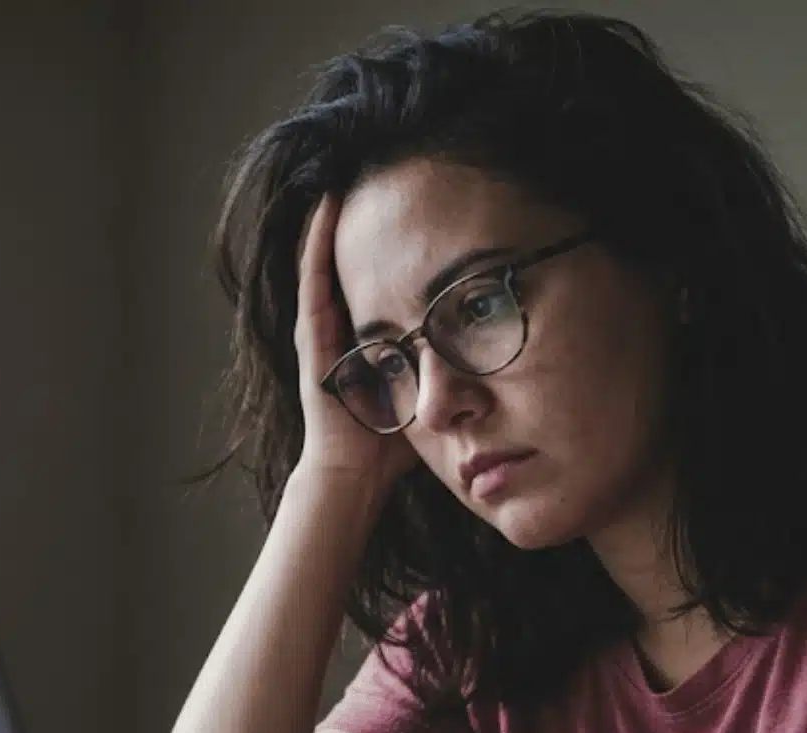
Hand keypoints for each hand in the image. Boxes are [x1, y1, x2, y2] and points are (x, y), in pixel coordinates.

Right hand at [293, 193, 417, 494]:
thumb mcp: (426, 393)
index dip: (381, 253)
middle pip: (343, 268)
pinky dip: (316, 247)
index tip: (399, 217)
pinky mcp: (314, 340)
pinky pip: (313, 283)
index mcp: (362, 342)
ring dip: (328, 226)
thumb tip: (494, 363)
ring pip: (321, 266)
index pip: (371, 286)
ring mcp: (322, 335)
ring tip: (338, 184)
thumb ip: (447, 374)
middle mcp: (338, 333)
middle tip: (366, 184)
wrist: (354, 475)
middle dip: (352, 229)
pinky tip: (322, 214)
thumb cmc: (389, 444)